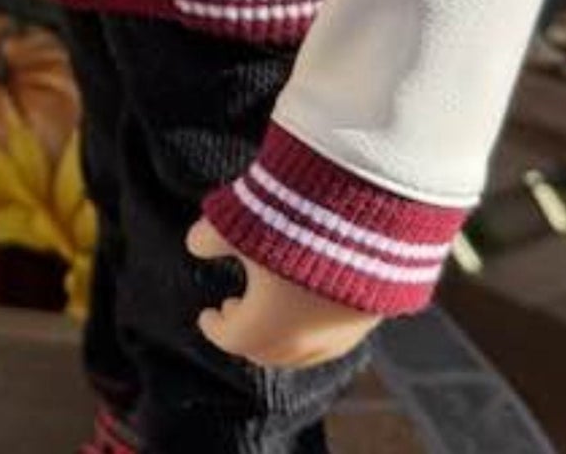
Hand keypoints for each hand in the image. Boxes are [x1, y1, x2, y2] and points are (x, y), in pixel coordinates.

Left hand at [186, 218, 382, 368]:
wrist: (363, 212)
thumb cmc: (291, 221)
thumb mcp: (235, 221)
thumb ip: (208, 237)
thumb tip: (195, 245)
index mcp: (267, 326)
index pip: (232, 339)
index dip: (215, 328)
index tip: (206, 315)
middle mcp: (306, 341)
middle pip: (270, 353)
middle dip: (248, 335)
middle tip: (235, 310)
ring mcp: (344, 333)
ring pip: (305, 351)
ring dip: (282, 334)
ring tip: (269, 305)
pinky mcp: (370, 317)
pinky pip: (336, 336)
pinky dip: (314, 325)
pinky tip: (309, 297)